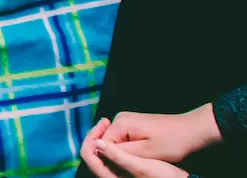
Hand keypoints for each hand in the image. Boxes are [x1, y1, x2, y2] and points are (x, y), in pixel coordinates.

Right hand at [102, 106, 222, 163]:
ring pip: (115, 142)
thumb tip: (96, 146)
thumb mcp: (147, 152)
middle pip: (107, 142)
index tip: (124, 169)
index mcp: (121, 123)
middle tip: (135, 166)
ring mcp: (126, 120)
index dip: (109, 159)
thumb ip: (120, 151)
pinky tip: (143, 155)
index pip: (101, 144)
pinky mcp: (133, 124)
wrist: (193, 129)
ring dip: (124, 153)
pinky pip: (123, 139)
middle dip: (116, 156)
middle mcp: (120, 118)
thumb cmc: (173, 142)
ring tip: (141, 160)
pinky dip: (130, 149)